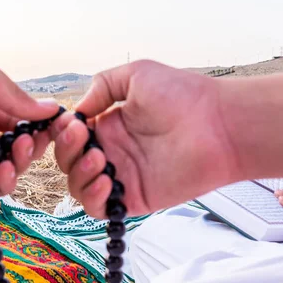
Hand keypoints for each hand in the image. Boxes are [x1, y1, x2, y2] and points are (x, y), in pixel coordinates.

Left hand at [0, 35, 58, 194]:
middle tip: (34, 138)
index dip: (38, 123)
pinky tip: (4, 170)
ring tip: (17, 151)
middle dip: (32, 144)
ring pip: (5, 168)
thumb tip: (50, 110)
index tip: (57, 125)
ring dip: (20, 163)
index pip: (18, 117)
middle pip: (15, 145)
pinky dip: (1, 184)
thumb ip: (14, 96)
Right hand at [51, 60, 240, 217]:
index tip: (71, 122)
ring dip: (79, 174)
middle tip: (83, 136)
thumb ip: (103, 85)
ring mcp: (122, 176)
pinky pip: (100, 208)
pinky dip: (94, 198)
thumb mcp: (138, 74)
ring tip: (98, 158)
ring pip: (79, 186)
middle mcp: (113, 151)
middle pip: (69, 162)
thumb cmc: (183, 95)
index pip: (72, 135)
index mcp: (110, 125)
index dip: (64, 132)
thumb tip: (79, 110)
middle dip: (68, 150)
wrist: (218, 124)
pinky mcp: (135, 197)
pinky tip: (107, 180)